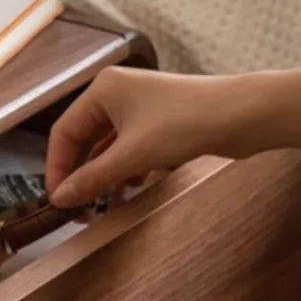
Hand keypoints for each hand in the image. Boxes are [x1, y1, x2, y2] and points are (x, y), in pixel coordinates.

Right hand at [45, 63, 300, 208]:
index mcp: (102, 90)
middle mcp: (117, 95)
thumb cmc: (185, 123)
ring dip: (103, 179)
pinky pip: (130, 152)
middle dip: (81, 176)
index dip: (57, 169)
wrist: (242, 115)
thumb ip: (92, 178)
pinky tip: (126, 195)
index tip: (58, 201)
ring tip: (100, 209)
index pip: (64, 132)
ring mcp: (139, 109)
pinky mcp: (159, 125)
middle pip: (84, 141)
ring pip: (108, 149)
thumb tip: (59, 199)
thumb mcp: (132, 155)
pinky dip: (125, 174)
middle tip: (78, 210)